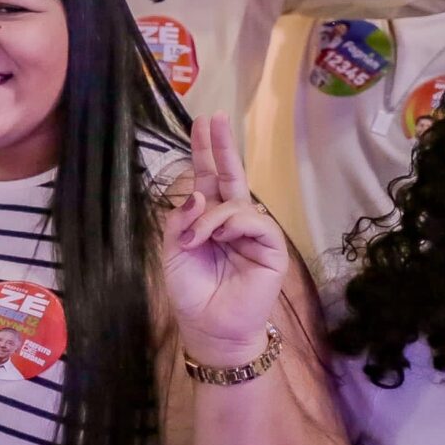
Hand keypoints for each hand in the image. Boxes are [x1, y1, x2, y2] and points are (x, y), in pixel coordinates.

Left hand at [159, 114, 288, 366]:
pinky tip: (220, 237)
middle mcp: (233, 220)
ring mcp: (253, 232)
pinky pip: (254, 221)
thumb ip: (181, 220)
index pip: (209, 179)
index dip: (206, 152)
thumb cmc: (192, 291)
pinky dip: (232, 225)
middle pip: (231, 176)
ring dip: (211, 215)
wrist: (209, 326)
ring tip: (197, 240)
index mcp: (209, 218)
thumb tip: (197, 192)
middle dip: (222, 147)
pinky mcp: (271, 247)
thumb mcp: (174, 252)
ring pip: (235, 203)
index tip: (202, 123)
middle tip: (215, 118)